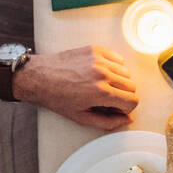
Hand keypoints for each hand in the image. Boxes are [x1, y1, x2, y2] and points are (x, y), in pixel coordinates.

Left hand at [13, 45, 137, 129]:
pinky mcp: (95, 50)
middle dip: (123, 95)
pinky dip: (114, 66)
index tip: (115, 108)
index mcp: (101, 92)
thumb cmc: (57, 98)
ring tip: (102, 85)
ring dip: (119, 80)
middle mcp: (103, 74)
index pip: (132, 101)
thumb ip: (108, 122)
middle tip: (108, 98)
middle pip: (132, 86)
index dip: (126, 108)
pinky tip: (100, 73)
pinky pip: (117, 58)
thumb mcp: (82, 117)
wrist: (40, 77)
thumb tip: (127, 119)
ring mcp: (99, 60)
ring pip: (126, 72)